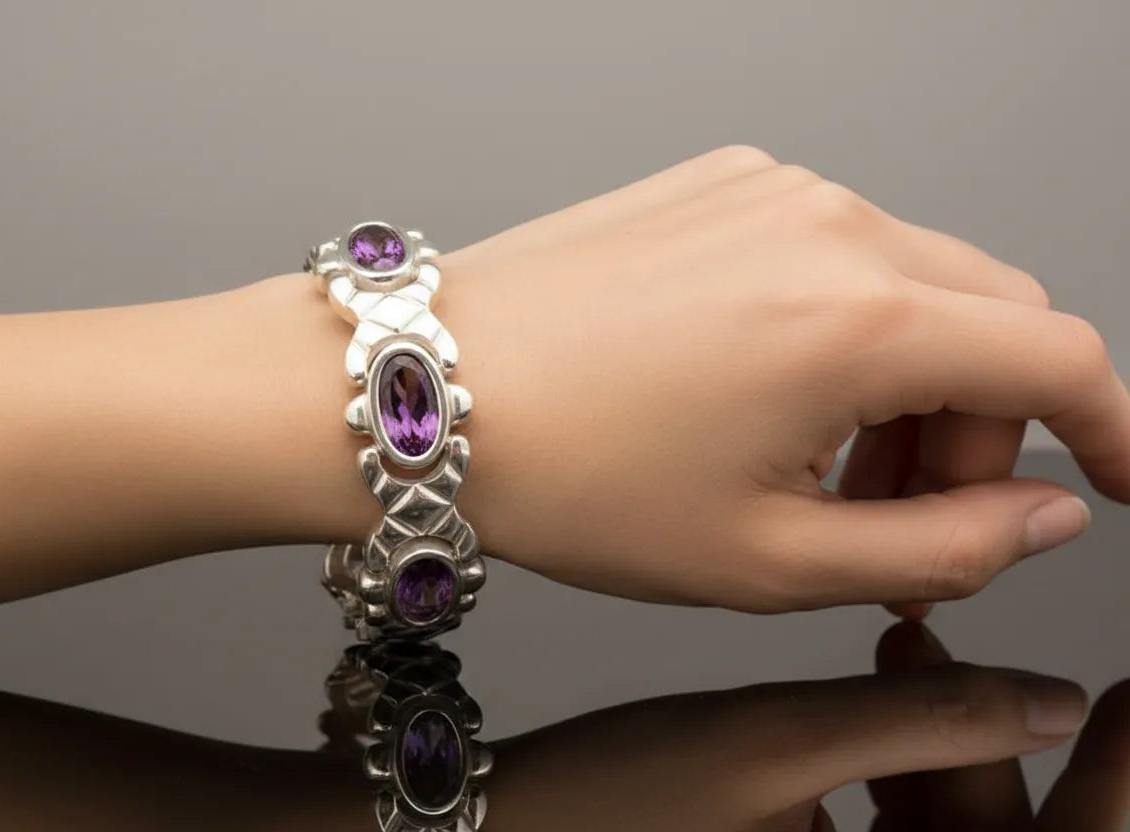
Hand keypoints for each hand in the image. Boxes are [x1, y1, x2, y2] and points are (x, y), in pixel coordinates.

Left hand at [438, 145, 1129, 611]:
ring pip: (914, 284)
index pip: (1058, 361)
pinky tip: (763, 395)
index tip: (1110, 480)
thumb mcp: (770, 559)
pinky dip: (839, 327)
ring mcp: (768, 190)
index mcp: (856, 320)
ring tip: (818, 469)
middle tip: (903, 519)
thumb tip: (1039, 517)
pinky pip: (833, 249)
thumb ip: (941, 547)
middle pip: (993, 320)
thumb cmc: (563, 473)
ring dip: (906, 382)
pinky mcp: (717, 184)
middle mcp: (827, 225)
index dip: (1109, 432)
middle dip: (981, 430)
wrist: (421, 392)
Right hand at [489, 624, 1129, 830]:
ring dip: (946, 743)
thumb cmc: (609, 806)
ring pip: (942, 827)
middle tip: (1049, 668)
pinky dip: (897, 756)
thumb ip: (922, 723)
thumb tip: (1047, 702)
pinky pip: (892, 824)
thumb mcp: (774, 746)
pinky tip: (877, 679)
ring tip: (919, 647)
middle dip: (1025, 754)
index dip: (1118, 780)